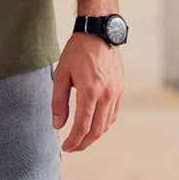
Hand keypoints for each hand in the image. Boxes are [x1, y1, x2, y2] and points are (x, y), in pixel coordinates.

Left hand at [51, 32, 124, 151]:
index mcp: (90, 92)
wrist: (99, 31)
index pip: (82, 127)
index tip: (65, 147)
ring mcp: (116, 92)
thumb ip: (59, 101)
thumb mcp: (62, 73)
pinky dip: (104, 124)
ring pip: (107, 124)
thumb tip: (58, 125)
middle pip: (96, 130)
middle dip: (84, 143)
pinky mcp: (120, 88)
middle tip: (72, 147)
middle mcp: (106, 95)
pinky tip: (95, 123)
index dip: (73, 141)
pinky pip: (114, 114)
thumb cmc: (78, 50)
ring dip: (94, 135)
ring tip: (82, 138)